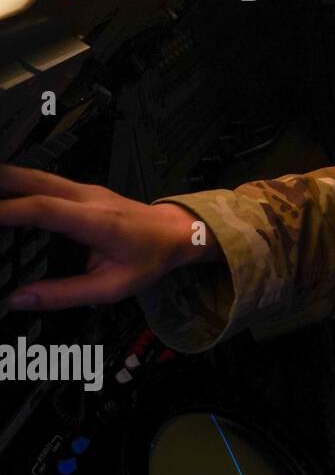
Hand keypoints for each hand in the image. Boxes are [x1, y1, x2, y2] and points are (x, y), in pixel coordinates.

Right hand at [0, 163, 218, 311]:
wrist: (178, 233)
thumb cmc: (149, 259)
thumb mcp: (112, 286)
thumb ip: (65, 294)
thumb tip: (19, 300)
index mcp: (96, 220)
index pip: (44, 208)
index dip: (8, 211)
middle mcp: (88, 197)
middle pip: (34, 179)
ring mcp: (85, 189)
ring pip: (37, 174)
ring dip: (4, 179)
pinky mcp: (81, 189)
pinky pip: (43, 180)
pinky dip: (17, 183)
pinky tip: (1, 192)